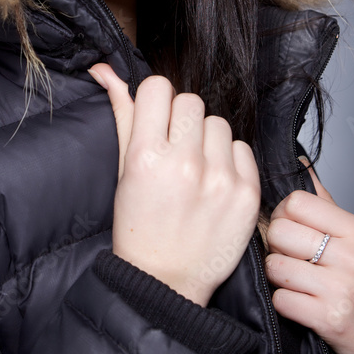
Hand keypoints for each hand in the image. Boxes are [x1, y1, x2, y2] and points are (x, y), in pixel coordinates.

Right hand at [88, 63, 260, 306]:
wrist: (166, 283)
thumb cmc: (138, 225)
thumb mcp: (124, 170)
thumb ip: (122, 115)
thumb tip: (106, 70)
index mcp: (146, 155)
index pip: (158, 87)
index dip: (156, 101)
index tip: (155, 121)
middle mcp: (184, 163)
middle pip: (191, 101)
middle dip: (182, 121)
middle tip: (175, 150)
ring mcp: (219, 178)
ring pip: (218, 123)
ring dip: (207, 140)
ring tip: (196, 170)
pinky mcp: (247, 193)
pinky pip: (242, 148)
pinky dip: (230, 161)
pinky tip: (215, 183)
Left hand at [265, 159, 353, 353]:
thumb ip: (327, 206)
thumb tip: (300, 166)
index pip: (297, 202)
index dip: (284, 214)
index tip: (288, 227)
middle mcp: (351, 257)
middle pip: (280, 231)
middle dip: (276, 246)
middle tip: (288, 257)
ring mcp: (340, 288)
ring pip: (275, 266)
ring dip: (277, 277)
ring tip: (295, 282)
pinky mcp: (328, 319)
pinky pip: (281, 300)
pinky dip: (284, 303)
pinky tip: (300, 304)